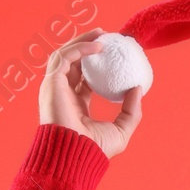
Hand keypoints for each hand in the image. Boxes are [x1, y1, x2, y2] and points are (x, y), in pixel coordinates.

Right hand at [39, 31, 143, 157]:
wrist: (75, 156)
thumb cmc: (94, 149)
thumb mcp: (121, 130)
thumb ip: (132, 111)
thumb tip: (138, 88)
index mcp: (75, 106)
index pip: (83, 79)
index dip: (96, 65)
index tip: (111, 55)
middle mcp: (62, 94)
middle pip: (72, 63)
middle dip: (86, 46)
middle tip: (105, 36)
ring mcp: (54, 88)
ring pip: (65, 55)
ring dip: (82, 41)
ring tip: (101, 34)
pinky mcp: (51, 83)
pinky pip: (65, 57)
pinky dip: (80, 48)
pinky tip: (97, 46)